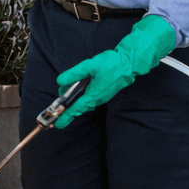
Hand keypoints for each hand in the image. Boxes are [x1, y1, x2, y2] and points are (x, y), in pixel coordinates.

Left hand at [54, 14, 177, 126]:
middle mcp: (97, 99)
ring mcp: (102, 97)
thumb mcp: (89, 66)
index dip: (65, 117)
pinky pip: (90, 99)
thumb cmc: (112, 64)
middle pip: (79, 107)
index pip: (76, 109)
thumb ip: (74, 74)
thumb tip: (60, 81)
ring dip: (75, 100)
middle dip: (68, 106)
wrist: (130, 63)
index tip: (57, 124)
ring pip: (85, 103)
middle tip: (59, 99)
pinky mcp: (105, 93)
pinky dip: (82, 96)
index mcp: (93, 95)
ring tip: (67, 93)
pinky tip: (80, 88)